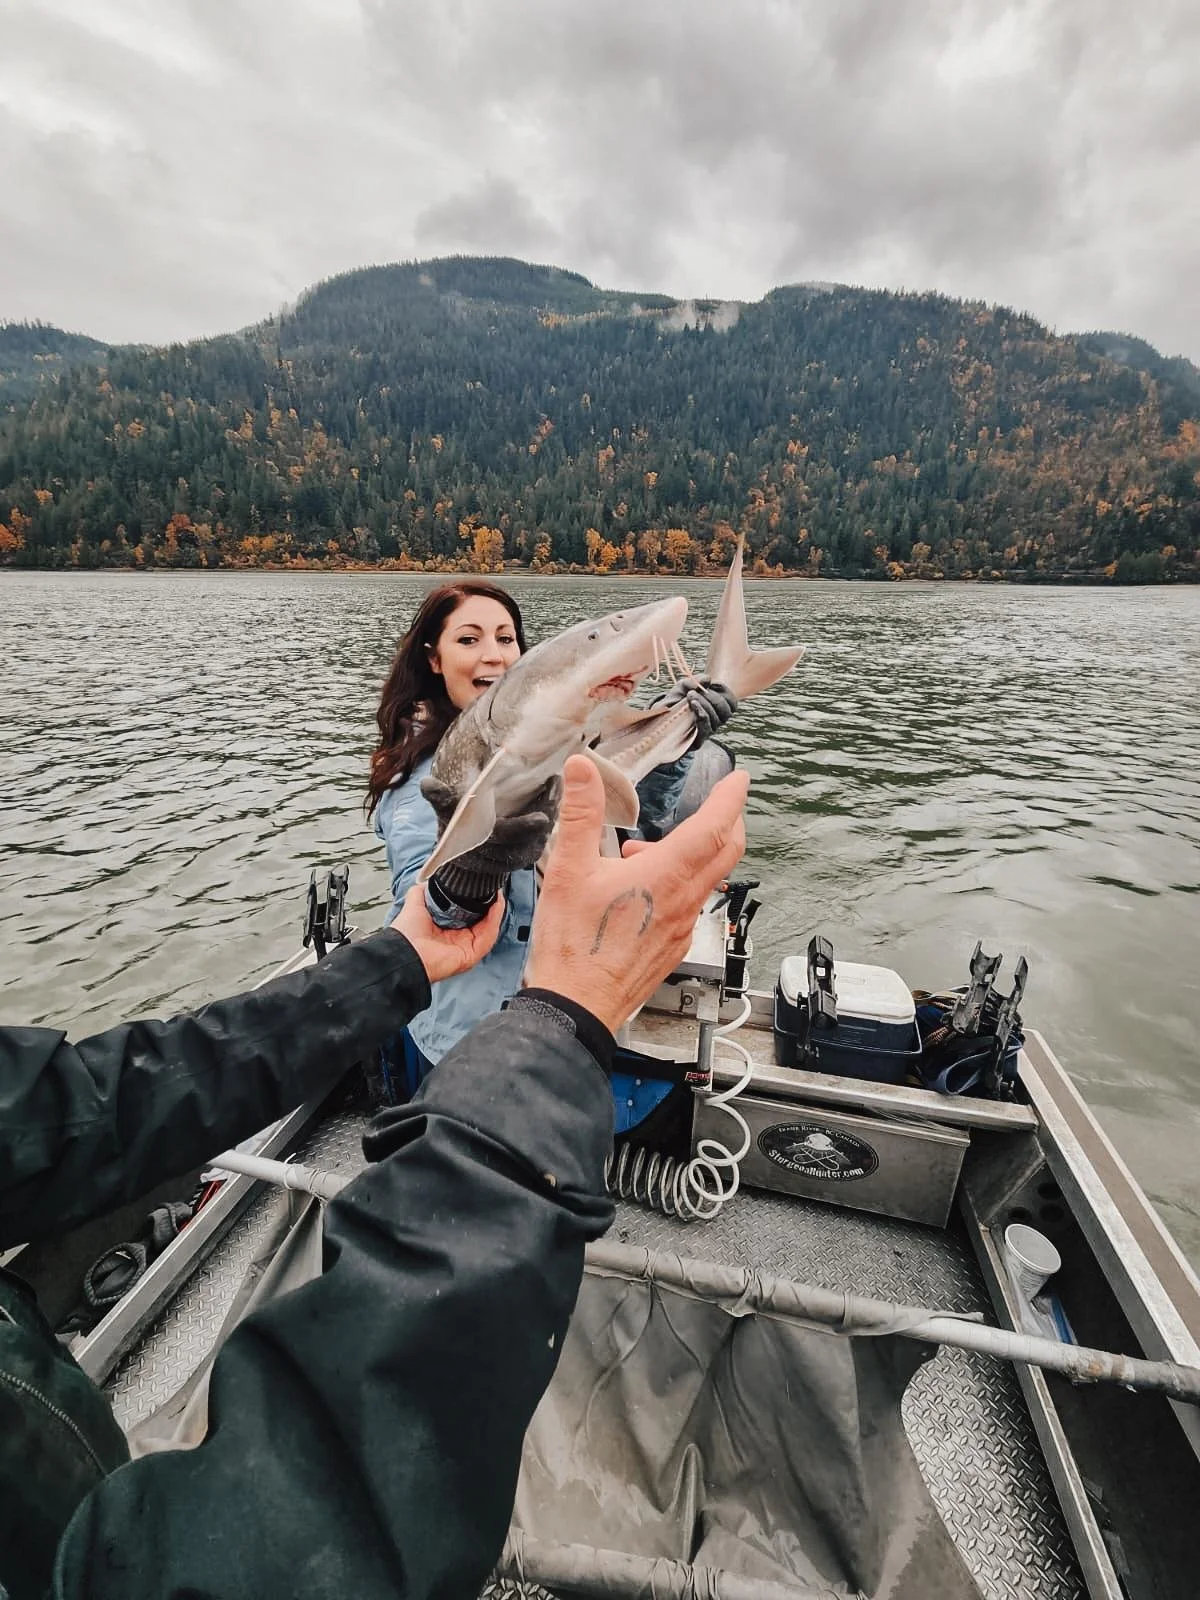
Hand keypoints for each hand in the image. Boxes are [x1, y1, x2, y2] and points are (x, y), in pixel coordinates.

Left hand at [389, 884, 503, 983]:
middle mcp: (458, 940)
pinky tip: (496, 906)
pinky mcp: (472, 954)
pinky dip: (494, 920)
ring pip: (488, 928)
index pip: (468, 916)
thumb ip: (422, 892)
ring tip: (498, 896)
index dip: (476, 902)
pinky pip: (488, 936)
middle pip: (482, 922)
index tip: (481, 888)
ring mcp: (466, 948)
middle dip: (489, 906)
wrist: (403, 952)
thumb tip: (430, 879)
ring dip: (495, 911)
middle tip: (493, 890)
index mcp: (446, 931)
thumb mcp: (415, 905)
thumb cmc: (406, 935)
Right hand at [421, 774, 560, 907]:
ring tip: (556, 784)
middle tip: (554, 783)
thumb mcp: (447, 814)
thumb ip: (440, 799)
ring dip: (551, 811)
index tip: (542, 817)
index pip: (507, 836)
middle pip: (531, 834)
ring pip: (541, 835)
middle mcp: (504, 855)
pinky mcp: (528, 856)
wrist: (466, 858)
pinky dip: (551, 819)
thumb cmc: (457, 830)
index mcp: (484, 843)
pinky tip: (554, 798)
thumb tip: (427, 783)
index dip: (524, 827)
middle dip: (545, 809)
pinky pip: (544, 838)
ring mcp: (518, 858)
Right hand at [524, 753, 747, 1032]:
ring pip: (705, 879)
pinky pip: (690, 905)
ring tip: (641, 855)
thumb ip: (580, 814)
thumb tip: (583, 770)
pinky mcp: (674, 946)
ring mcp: (683, 927)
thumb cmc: (574, 944)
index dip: (730, 799)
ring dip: (691, 855)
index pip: (714, 826)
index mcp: (666, 876)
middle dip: (729, 822)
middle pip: (726, 852)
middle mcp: (684, 901)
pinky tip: (640, 892)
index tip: (739, 780)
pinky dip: (678, 885)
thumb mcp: (568, 870)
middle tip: (718, 804)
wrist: (577, 1006)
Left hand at [653, 678, 736, 747]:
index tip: (711, 683)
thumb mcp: (683, 686)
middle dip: (712, 698)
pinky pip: (706, 729)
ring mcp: (708, 731)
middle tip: (695, 691)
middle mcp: (715, 721)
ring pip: (716, 719)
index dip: (725, 691)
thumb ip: (695, 681)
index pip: (731, 703)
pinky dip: (702, 714)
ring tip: (690, 696)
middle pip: (726, 711)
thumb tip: (707, 680)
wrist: (659, 717)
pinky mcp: (698, 740)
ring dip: (704, 704)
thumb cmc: (676, 701)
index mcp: (717, 708)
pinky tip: (693, 705)